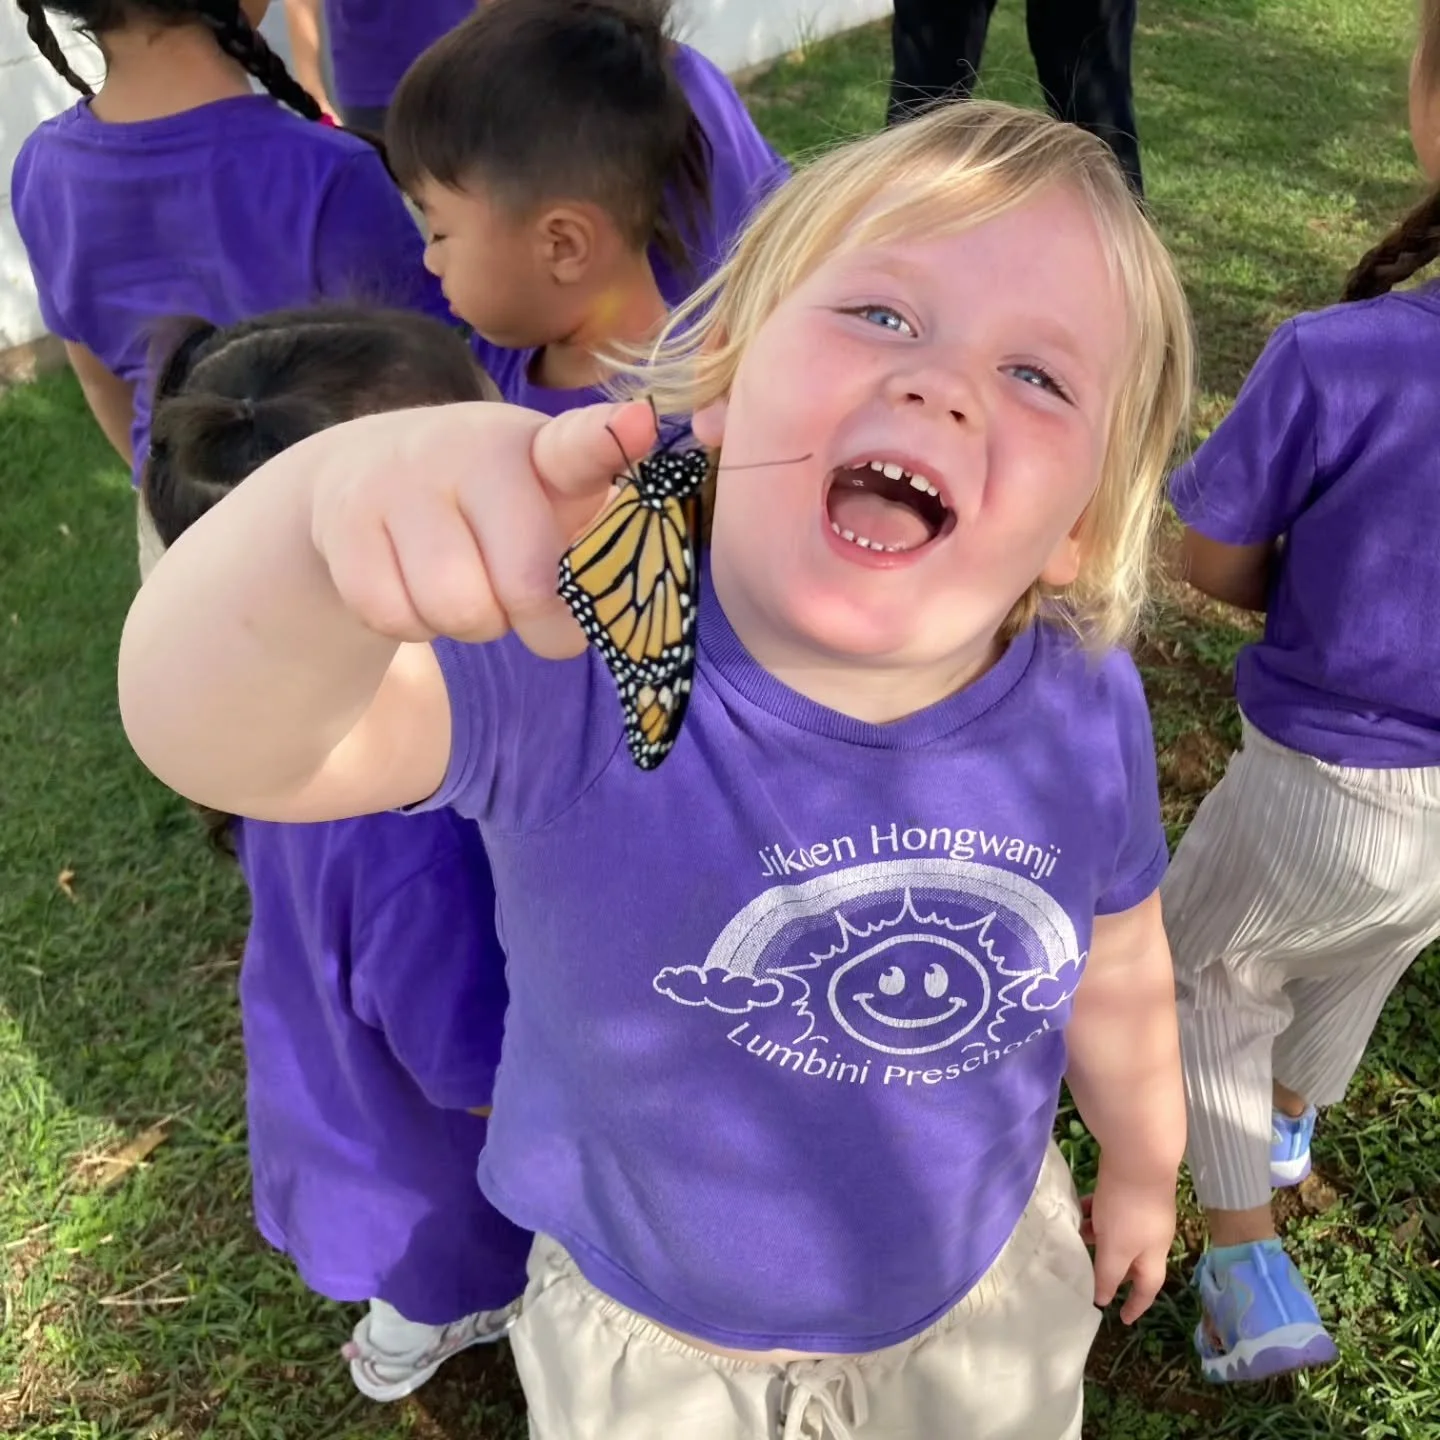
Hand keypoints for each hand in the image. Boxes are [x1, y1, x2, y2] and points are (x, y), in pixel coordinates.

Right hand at [308, 399, 656, 655]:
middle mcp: (470, 449)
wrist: (367, 473)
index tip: (638, 425)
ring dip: (469, 623)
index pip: (580, 447)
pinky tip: (413, 584)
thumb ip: (599, 547)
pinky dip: (411, 624)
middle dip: (530, 619)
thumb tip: (604, 609)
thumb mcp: (551, 505)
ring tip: (464, 583)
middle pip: (525, 587)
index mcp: (541, 450)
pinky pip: (393, 616)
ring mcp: (401, 478)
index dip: (610, 440)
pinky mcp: (344, 519)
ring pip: (457, 610)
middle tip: (517, 594)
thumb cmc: (494, 508)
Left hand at [1080, 1160, 1175, 1323]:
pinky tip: (1079, 1209)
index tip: (1122, 1318)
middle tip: (1091, 1276)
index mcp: (1154, 1254)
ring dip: (1100, 1238)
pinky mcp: (1130, 1188)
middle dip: (1112, 1269)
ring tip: (1075, 1240)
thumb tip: (1102, 1298)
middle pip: (1133, 1260)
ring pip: (1119, 1232)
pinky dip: (1097, 1214)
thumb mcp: (1116, 1248)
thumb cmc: (1129, 1209)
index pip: (1147, 1288)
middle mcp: (1153, 1234)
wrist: (1140, 1155)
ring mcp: (1143, 1209)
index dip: (1135, 1305)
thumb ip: (1108, 1274)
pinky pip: (1112, 1209)